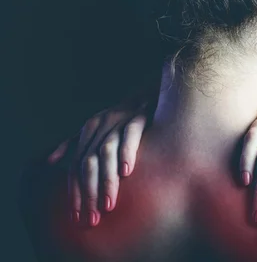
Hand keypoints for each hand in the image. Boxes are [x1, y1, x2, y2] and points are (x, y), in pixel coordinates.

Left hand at [49, 103, 147, 225]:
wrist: (154, 91)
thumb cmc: (126, 115)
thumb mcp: (98, 127)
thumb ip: (74, 143)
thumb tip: (49, 160)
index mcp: (89, 130)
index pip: (76, 166)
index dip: (75, 192)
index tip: (77, 217)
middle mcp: (100, 125)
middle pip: (88, 163)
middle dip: (89, 192)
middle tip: (93, 218)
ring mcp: (119, 120)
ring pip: (106, 152)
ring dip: (106, 180)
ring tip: (109, 204)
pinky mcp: (139, 116)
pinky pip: (131, 135)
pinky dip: (127, 152)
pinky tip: (127, 171)